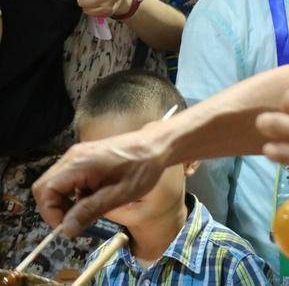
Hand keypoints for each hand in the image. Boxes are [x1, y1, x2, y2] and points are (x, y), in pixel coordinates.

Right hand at [32, 127, 167, 237]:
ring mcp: (79, 154)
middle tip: (78, 222)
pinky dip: (76, 192)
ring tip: (91, 210)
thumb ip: (90, 211)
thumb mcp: (120, 194)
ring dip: (67, 201)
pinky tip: (96, 197)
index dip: (51, 213)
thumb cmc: (142, 168)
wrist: (156, 145)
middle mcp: (73, 156)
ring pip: (57, 183)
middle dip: (57, 209)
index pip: (45, 190)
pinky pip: (69, 178)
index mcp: (79, 164)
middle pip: (46, 186)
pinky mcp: (86, 157)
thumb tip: (67, 230)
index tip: (69, 228)